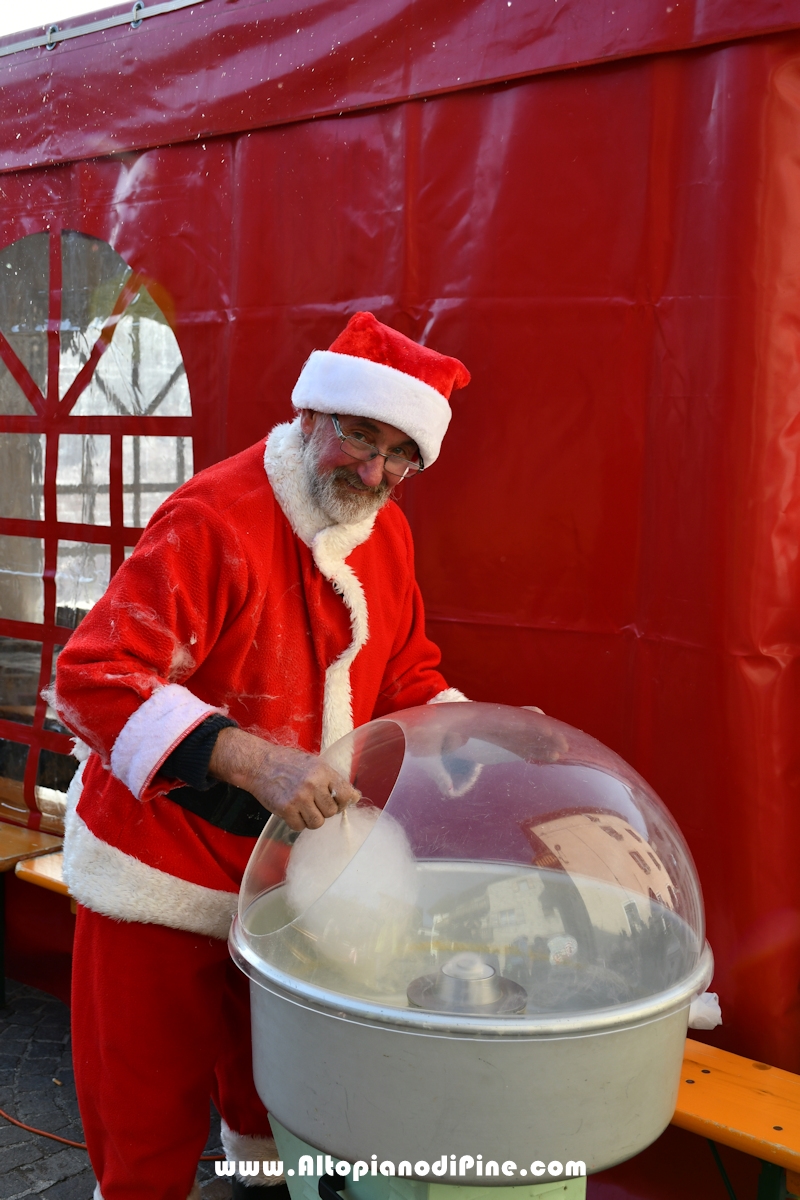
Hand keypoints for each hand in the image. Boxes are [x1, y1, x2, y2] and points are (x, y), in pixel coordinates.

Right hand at [209, 728, 359, 830]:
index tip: (337, 802)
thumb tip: (355, 798)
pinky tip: (292, 811)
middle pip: (332, 812)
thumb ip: (334, 780)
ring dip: (312, 819)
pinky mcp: (285, 809)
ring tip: (304, 809)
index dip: (343, 802)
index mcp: (323, 771)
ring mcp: (299, 798)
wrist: (259, 764)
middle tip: (314, 803)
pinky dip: (297, 823)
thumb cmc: (288, 763)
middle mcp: (313, 784)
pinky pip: (300, 827)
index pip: (346, 795)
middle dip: (325, 811)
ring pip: (318, 822)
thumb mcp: (314, 764)